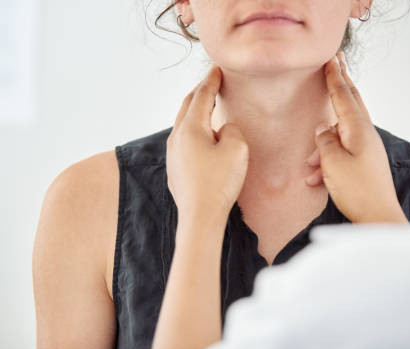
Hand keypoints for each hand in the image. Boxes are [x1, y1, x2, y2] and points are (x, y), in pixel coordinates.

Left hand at [166, 65, 248, 223]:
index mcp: (190, 128)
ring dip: (196, 112)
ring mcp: (173, 154)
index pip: (201, 96)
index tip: (217, 69)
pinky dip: (194, 130)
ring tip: (208, 107)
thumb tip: (222, 129)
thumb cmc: (218, 183)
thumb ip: (231, 130)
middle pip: (187, 106)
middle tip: (212, 83)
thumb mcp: (236, 149)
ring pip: (183, 124)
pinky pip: (184, 141)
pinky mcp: (175, 169)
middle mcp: (176, 138)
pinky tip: (203, 138)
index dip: (211, 81)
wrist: (200, 217)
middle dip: (200, 92)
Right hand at [304, 53, 406, 223]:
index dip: (335, 78)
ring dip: (323, 145)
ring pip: (341, 133)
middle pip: (351, 103)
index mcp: (358, 130)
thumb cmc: (357, 190)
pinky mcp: (365, 161)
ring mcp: (367, 148)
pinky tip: (314, 179)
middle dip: (341, 84)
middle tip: (337, 64)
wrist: (378, 217)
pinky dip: (327, 161)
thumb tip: (323, 129)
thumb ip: (325, 141)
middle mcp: (365, 134)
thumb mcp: (332, 163)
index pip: (344, 96)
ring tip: (310, 165)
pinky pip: (342, 152)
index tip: (331, 59)